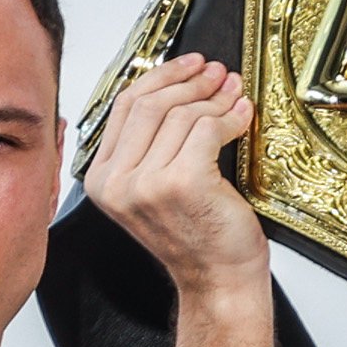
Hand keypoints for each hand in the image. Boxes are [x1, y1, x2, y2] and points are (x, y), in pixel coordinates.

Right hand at [80, 54, 265, 301]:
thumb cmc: (198, 236)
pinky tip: (243, 116)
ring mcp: (148, 184)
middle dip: (190, 81)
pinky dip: (230, 118)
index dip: (160, 78)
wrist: (219, 280)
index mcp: (103, 180)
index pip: (124, 107)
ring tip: (234, 94)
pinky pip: (207, 128)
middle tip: (217, 74)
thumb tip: (174, 85)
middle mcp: (118, 183)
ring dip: (215, 99)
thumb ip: (151, 145)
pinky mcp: (183, 183)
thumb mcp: (156, 188)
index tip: (188, 66)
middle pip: (150, 104)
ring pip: (182, 115)